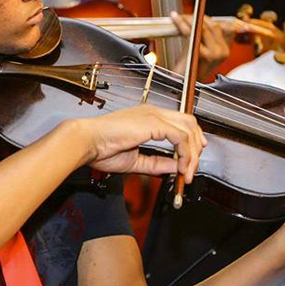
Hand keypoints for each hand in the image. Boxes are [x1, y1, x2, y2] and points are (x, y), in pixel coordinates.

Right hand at [74, 105, 204, 181]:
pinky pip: (181, 137)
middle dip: (197, 147)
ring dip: (193, 154)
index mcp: (148, 118)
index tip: (191, 160)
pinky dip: (186, 154)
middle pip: (190, 123)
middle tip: (192, 169)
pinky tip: (181, 166)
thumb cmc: (101, 148)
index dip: (191, 141)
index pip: (180, 124)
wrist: (87, 142)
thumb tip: (174, 167)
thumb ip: (156, 163)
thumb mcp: (135, 161)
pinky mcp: (154, 122)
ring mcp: (154, 115)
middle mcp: (153, 112)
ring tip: (187, 173)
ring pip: (189, 130)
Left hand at [170, 11, 230, 80]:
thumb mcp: (201, 54)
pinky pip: (191, 32)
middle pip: (210, 25)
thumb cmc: (189, 71)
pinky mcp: (202, 53)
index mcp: (225, 51)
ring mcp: (214, 53)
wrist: (183, 87)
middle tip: (182, 15)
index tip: (195, 13)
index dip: (205, 18)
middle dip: (196, 17)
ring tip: (177, 16)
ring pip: (200, 27)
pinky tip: (174, 18)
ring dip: (187, 19)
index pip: (218, 27)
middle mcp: (222, 52)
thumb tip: (199, 20)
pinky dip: (181, 23)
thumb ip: (204, 40)